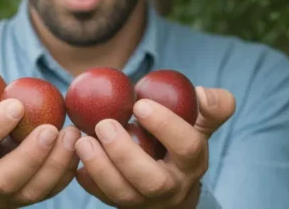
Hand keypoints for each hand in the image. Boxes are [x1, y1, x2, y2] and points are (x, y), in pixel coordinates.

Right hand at [0, 72, 80, 208]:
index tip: (17, 104)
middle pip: (3, 180)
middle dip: (29, 156)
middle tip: (51, 128)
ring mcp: (4, 197)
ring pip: (31, 191)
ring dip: (55, 164)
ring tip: (72, 133)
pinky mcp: (25, 200)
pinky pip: (48, 192)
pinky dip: (66, 172)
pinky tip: (78, 147)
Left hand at [74, 86, 235, 208]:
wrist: (171, 188)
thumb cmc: (180, 145)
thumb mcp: (200, 127)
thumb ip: (211, 109)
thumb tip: (203, 92)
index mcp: (192, 162)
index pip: (187, 147)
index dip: (166, 126)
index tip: (141, 104)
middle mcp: (172, 186)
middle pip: (151, 180)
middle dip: (125, 153)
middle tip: (104, 124)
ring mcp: (145, 201)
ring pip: (123, 194)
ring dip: (100, 167)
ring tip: (83, 140)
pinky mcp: (123, 206)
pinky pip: (103, 198)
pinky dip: (88, 180)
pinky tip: (77, 159)